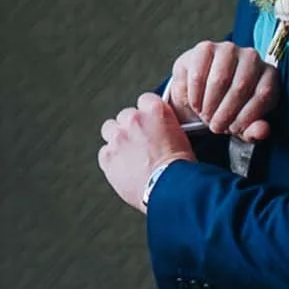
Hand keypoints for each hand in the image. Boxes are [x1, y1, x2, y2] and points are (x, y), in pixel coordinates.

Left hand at [99, 92, 193, 212]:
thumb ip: (166, 127)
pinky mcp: (107, 156)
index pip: (145, 100)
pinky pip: (104, 152)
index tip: (150, 122)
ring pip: (109, 129)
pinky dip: (112, 159)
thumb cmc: (183, 168)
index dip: (148, 113)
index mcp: (155, 111)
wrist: (171, 188)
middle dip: (132, 127)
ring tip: (129, 153)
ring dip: (118, 138)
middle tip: (141, 143)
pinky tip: (124, 168)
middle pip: (125, 115)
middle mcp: (133, 120)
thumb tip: (162, 130)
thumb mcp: (183, 139)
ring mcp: (118, 138)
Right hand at [165, 41, 278, 143]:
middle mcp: (252, 57)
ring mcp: (228, 49)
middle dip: (225, 112)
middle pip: (241, 86)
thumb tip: (262, 131)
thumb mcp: (244, 123)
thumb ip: (255, 129)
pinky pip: (199, 74)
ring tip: (206, 115)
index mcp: (269, 74)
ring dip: (210, 103)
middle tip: (216, 126)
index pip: (264, 93)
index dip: (248, 115)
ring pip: (220, 79)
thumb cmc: (229, 107)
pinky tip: (196, 104)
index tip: (234, 129)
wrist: (203, 91)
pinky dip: (196, 94)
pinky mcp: (205, 48)